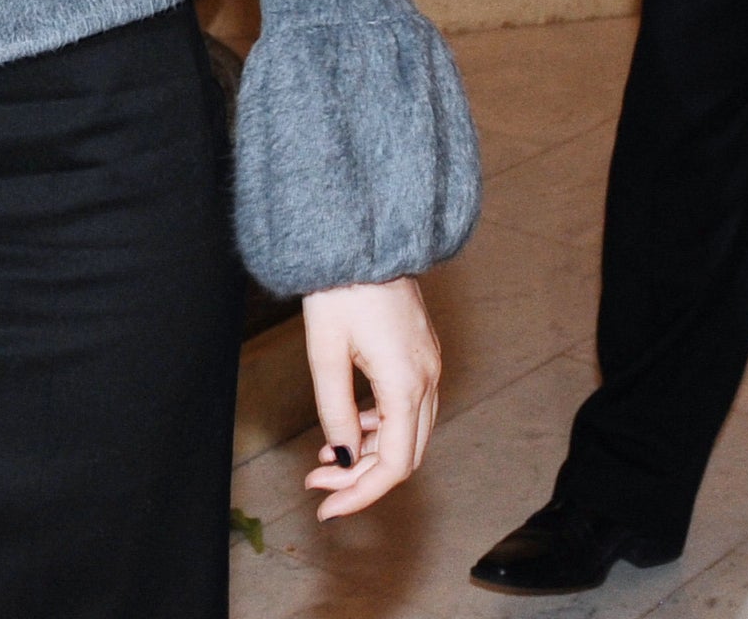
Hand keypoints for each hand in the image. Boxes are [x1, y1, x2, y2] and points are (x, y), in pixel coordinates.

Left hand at [302, 276, 441, 519]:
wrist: (364, 238)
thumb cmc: (340, 288)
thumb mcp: (325, 352)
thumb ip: (334, 410)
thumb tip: (341, 457)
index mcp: (407, 386)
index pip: (394, 465)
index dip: (361, 494)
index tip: (328, 508)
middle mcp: (428, 381)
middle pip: (404, 455)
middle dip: (361, 479)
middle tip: (317, 486)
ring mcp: (429, 367)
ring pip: (407, 434)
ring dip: (368, 454)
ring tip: (324, 461)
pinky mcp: (420, 355)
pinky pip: (406, 408)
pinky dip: (377, 428)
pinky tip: (346, 429)